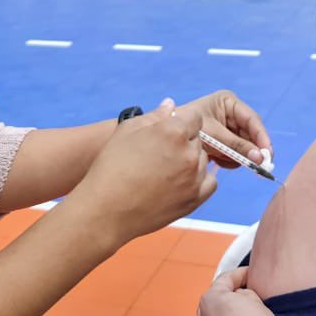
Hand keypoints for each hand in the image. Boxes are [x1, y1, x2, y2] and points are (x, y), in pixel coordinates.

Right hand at [68, 99, 214, 247]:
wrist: (106, 210)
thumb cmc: (111, 166)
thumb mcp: (127, 131)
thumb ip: (154, 115)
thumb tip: (170, 105)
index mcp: (173, 131)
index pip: (194, 117)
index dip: (180, 122)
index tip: (168, 131)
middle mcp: (188, 153)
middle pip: (197, 139)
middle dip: (183, 141)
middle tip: (159, 154)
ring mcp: (194, 178)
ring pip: (202, 160)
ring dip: (190, 160)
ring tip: (163, 170)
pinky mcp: (194, 199)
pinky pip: (209, 182)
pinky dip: (199, 179)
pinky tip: (181, 180)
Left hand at [178, 90, 271, 168]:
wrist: (167, 140)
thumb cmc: (187, 129)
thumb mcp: (214, 136)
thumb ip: (237, 146)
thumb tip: (260, 158)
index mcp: (228, 102)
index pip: (252, 120)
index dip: (262, 137)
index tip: (267, 154)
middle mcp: (230, 113)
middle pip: (250, 134)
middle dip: (250, 150)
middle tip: (257, 166)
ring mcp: (227, 128)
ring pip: (244, 146)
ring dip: (237, 155)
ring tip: (220, 158)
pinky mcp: (223, 142)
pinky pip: (235, 153)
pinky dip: (229, 159)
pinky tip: (217, 159)